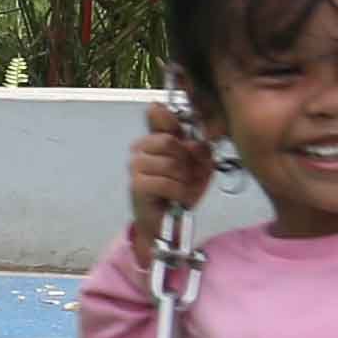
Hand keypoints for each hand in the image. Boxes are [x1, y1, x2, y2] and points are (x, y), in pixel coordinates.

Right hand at [125, 103, 216, 225]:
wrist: (166, 223)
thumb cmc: (181, 192)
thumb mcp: (201, 167)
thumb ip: (201, 150)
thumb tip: (195, 143)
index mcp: (155, 138)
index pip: (159, 115)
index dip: (174, 123)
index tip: (189, 146)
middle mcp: (140, 147)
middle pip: (169, 141)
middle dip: (187, 161)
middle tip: (191, 177)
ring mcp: (135, 165)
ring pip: (170, 164)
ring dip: (185, 181)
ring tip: (184, 190)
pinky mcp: (136, 184)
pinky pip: (166, 182)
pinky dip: (180, 193)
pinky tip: (178, 199)